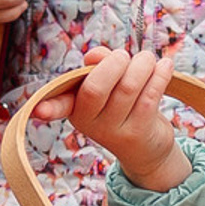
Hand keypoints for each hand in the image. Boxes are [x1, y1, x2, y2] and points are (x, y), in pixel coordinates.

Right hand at [31, 45, 189, 190]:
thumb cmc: (123, 108)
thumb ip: (99, 65)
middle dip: (115, 63)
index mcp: (75, 107)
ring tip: (148, 59)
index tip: (40, 111)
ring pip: (128, 88)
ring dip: (142, 65)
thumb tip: (96, 55)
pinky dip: (159, 76)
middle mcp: (88, 122)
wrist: (145, 149)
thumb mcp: (107, 85)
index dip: (49, 107)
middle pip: (96, 87)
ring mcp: (112, 131)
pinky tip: (165, 66)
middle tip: (125, 56)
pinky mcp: (137, 133)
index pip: (60, 104)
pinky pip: (150, 97)